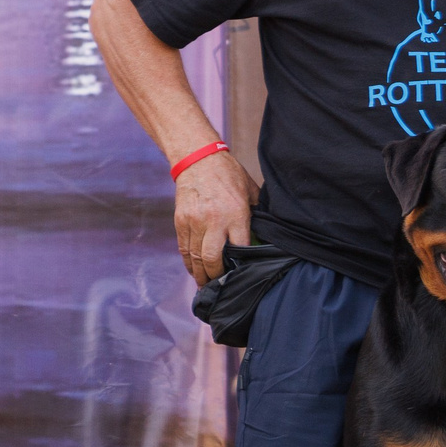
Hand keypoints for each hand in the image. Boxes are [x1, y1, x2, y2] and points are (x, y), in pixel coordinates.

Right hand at [174, 149, 256, 285]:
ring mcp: (194, 222)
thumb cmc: (228, 175)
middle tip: (219, 286)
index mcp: (235, 213)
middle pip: (212, 258)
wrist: (198, 159)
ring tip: (205, 285)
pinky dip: (188, 262)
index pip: (239, 247)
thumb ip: (256, 213)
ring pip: (195, 257)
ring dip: (200, 274)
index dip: (240, 265)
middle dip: (216, 276)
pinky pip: (184, 248)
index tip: (241, 275)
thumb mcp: (250, 191)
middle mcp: (214, 220)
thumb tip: (264, 232)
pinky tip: (194, 271)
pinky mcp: (181, 221)